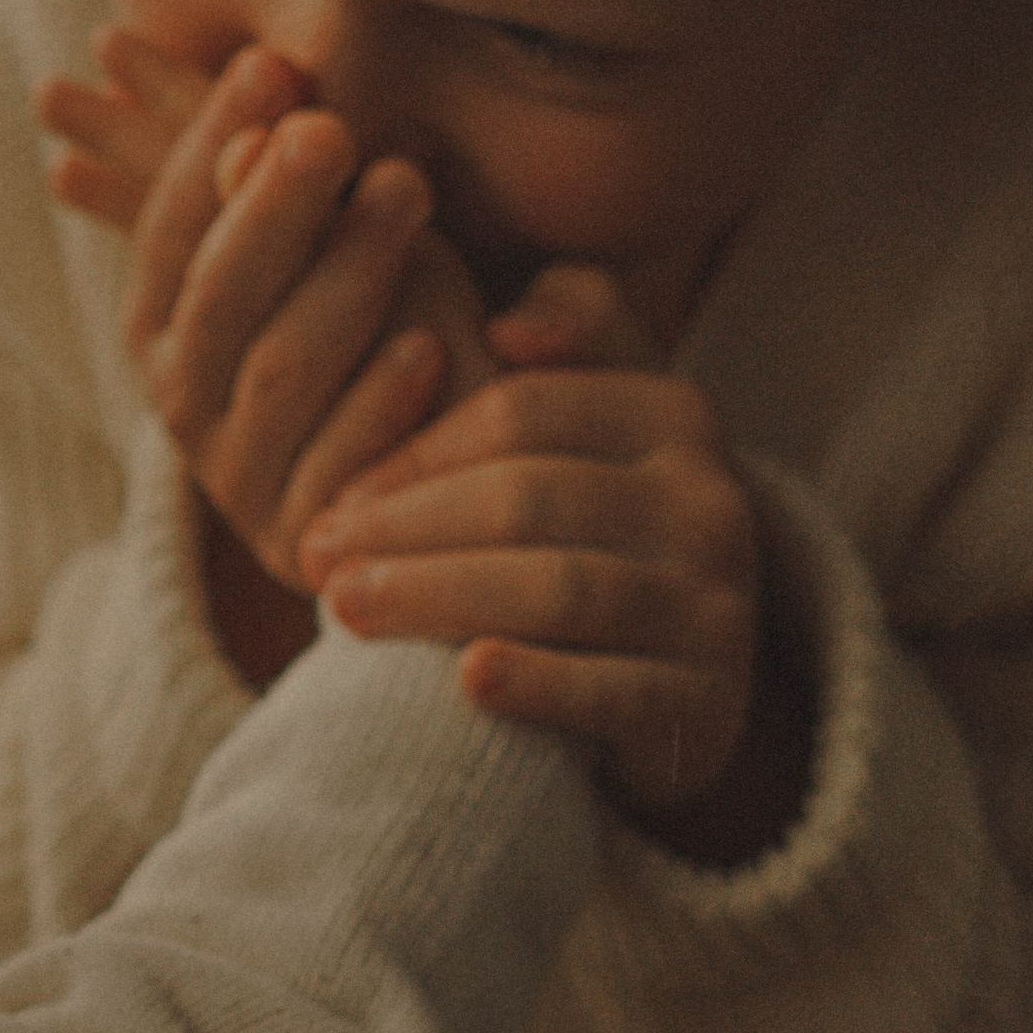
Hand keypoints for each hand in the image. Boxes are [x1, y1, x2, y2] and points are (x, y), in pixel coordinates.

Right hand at [36, 38, 493, 589]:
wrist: (436, 504)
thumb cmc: (396, 332)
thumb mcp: (343, 249)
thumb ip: (293, 180)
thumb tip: (270, 71)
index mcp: (164, 320)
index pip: (172, 224)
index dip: (209, 142)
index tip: (277, 66)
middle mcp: (182, 397)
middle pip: (220, 294)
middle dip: (275, 205)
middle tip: (334, 130)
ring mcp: (242, 474)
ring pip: (282, 370)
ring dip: (346, 275)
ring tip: (406, 189)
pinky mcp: (308, 542)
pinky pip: (337, 472)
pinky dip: (379, 408)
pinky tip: (428, 347)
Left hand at [295, 266, 777, 833]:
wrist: (676, 680)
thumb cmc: (591, 528)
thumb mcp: (590, 418)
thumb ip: (563, 327)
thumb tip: (507, 329)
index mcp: (677, 415)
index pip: (519, 415)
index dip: (412, 455)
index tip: (331, 498)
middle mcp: (712, 504)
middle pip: (528, 498)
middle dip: (405, 528)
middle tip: (314, 557)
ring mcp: (718, 609)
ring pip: (560, 589)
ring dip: (437, 596)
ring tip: (345, 607)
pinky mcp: (707, 705)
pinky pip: (613, 690)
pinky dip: (538, 681)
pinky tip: (467, 678)